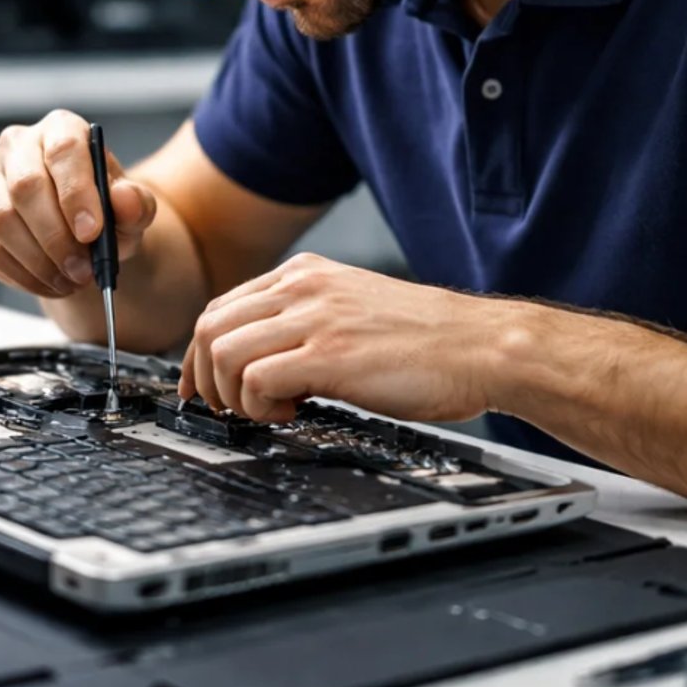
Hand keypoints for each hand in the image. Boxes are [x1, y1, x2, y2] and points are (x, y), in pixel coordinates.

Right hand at [0, 109, 157, 298]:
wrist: (81, 228)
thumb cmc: (104, 209)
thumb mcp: (132, 208)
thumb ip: (136, 204)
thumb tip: (126, 201)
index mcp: (60, 128)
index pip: (63, 150)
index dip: (76, 193)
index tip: (92, 233)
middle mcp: (17, 145)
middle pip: (25, 187)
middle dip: (56, 238)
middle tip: (82, 270)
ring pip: (1, 220)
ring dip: (38, 261)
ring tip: (69, 281)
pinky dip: (19, 274)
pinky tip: (46, 283)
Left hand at [181, 253, 508, 423]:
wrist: (483, 347)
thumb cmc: (431, 342)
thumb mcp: (354, 312)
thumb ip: (308, 323)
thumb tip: (265, 363)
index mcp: (308, 274)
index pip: (222, 306)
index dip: (202, 355)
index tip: (203, 388)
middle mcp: (304, 287)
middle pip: (209, 326)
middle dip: (206, 378)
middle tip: (230, 409)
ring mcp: (315, 317)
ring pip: (223, 351)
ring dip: (232, 394)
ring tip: (268, 411)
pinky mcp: (328, 354)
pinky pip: (254, 378)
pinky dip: (258, 405)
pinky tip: (290, 412)